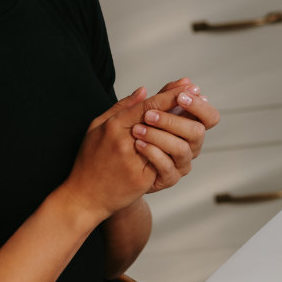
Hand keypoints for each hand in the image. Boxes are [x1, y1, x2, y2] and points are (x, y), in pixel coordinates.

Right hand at [61, 86, 196, 221]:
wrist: (83, 196)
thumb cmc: (90, 158)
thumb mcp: (97, 127)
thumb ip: (122, 107)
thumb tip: (144, 90)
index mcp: (114, 125)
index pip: (148, 105)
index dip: (171, 94)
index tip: (188, 86)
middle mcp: (123, 141)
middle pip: (161, 119)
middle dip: (181, 107)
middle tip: (198, 96)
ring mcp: (133, 161)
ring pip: (167, 141)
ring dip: (180, 130)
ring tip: (192, 120)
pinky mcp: (141, 180)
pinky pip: (164, 163)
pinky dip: (174, 152)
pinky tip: (183, 144)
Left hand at [134, 78, 219, 192]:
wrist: (120, 164)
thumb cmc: (136, 134)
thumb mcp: (147, 111)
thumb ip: (165, 96)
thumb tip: (185, 80)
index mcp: (191, 126)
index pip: (210, 117)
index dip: (200, 106)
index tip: (181, 96)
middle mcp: (191, 145)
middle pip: (197, 132)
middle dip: (173, 121)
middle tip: (149, 115)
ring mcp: (182, 163)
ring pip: (181, 149)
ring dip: (159, 136)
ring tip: (137, 130)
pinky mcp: (170, 178)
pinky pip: (167, 167)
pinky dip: (152, 153)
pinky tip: (138, 144)